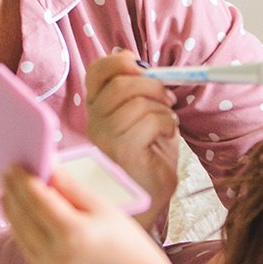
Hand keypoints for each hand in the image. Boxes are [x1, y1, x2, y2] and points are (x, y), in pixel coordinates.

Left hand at [0, 162, 176, 263]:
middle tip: (6, 174)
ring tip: (7, 193)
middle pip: (23, 217)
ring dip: (11, 213)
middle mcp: (56, 255)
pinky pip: (28, 253)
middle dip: (12, 193)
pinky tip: (21, 218)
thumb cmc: (125, 240)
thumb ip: (71, 188)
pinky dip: (22, 233)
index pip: (37, 200)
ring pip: (20, 236)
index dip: (23, 180)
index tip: (14, 166)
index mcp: (73, 233)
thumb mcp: (103, 207)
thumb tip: (48, 166)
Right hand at [86, 52, 179, 227]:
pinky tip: (168, 135)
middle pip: (120, 82)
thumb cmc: (146, 161)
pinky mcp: (122, 151)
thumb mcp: (143, 118)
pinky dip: (166, 122)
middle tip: (167, 98)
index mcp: (96, 110)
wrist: (147, 202)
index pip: (96, 72)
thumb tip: (137, 61)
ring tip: (168, 122)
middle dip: (152, 84)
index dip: (119, 62)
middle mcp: (94, 122)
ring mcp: (104, 138)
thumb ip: (138, 91)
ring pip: (136, 100)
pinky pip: (148, 120)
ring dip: (162, 106)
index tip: (142, 67)